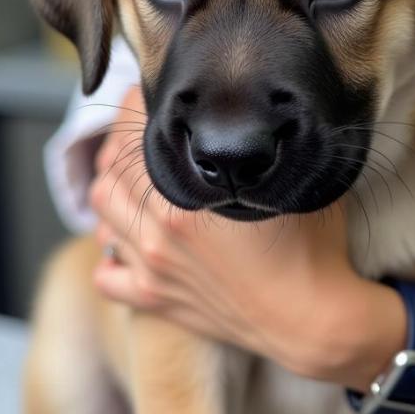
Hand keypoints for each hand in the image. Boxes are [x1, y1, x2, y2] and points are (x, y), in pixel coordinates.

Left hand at [88, 87, 384, 380]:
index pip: (134, 140)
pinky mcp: (157, 301)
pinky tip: (130, 240)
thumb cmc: (311, 247)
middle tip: (144, 133)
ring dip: (111, 193)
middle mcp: (158, 233)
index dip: (136, 109)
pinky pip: (108, 275)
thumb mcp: (290, 184)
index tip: (150, 94)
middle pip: (109, 175)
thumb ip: (260, 150)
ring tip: (135, 179)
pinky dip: (110, 253)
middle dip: (118, 146)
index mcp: (184, 199)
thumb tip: (250, 113)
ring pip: (101, 219)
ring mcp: (153, 269)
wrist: (313, 320)